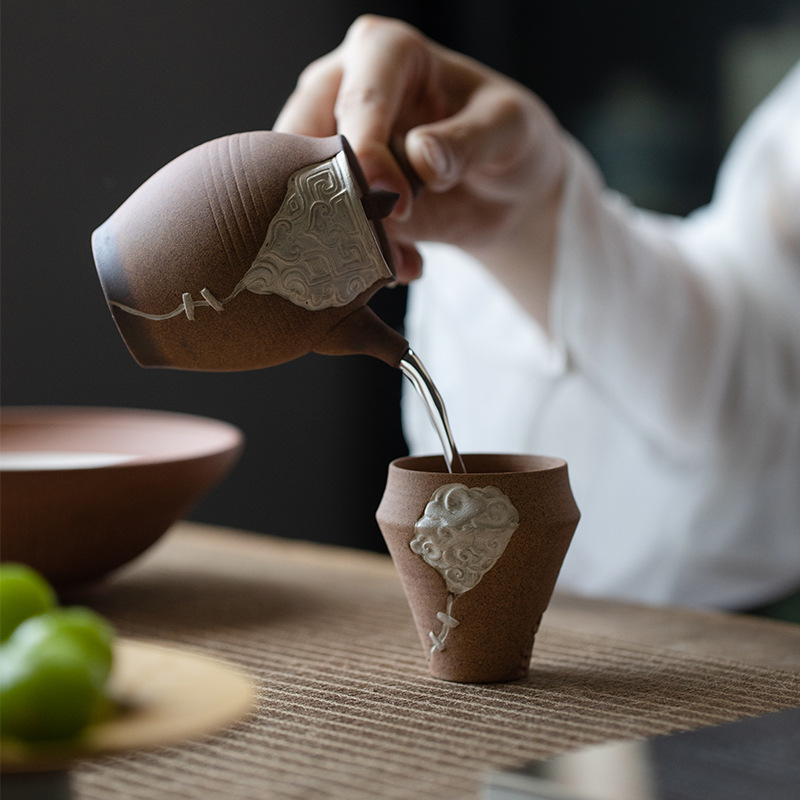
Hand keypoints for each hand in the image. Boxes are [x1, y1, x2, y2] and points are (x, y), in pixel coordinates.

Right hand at [275, 16, 567, 324]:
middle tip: (383, 246)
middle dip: (341, 202)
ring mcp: (328, 140)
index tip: (397, 199)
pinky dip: (354, 254)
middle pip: (307, 142)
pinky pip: (320, 223)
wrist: (500, 187)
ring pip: (303, 189)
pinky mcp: (329, 187)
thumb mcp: (507, 129)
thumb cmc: (504, 136)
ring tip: (400, 261)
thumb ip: (468, 140)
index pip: (358, 99)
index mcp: (385, 52)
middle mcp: (341, 87)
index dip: (367, 151)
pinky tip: (401, 264)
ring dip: (345, 237)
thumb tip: (422, 156)